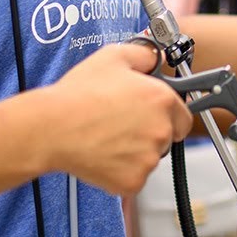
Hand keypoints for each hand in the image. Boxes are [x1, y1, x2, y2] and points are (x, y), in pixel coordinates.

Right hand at [43, 43, 191, 195]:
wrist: (52, 128)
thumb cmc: (78, 95)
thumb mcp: (113, 57)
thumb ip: (144, 55)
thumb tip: (156, 58)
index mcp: (162, 99)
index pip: (184, 116)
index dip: (169, 116)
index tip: (154, 116)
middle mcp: (161, 130)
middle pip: (167, 138)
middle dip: (150, 133)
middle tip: (122, 125)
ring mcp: (148, 158)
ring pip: (149, 158)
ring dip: (135, 152)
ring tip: (107, 137)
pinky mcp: (133, 181)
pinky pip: (134, 178)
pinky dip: (121, 171)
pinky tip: (103, 154)